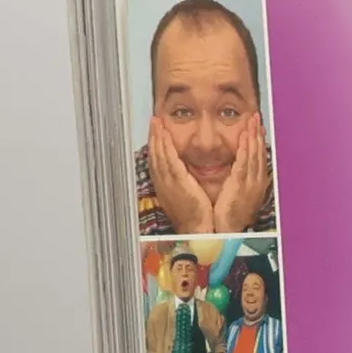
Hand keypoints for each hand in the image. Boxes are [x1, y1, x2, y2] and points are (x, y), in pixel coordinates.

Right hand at [146, 117, 212, 233]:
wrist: (198, 231)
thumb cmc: (196, 218)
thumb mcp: (185, 199)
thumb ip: (182, 185)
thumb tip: (183, 177)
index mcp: (165, 188)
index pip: (158, 163)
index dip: (156, 147)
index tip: (156, 133)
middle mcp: (163, 184)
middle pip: (155, 156)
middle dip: (153, 138)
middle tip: (154, 121)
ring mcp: (167, 182)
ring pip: (158, 154)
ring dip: (157, 137)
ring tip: (156, 122)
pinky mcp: (176, 181)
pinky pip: (168, 158)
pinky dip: (164, 144)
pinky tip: (163, 133)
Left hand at [212, 112, 269, 232]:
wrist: (227, 230)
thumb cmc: (229, 216)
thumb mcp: (237, 195)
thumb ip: (238, 181)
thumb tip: (236, 171)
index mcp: (255, 184)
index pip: (257, 158)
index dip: (257, 142)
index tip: (256, 128)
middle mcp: (256, 181)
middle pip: (259, 153)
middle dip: (258, 134)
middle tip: (256, 117)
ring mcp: (250, 182)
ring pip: (254, 154)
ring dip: (254, 136)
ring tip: (253, 121)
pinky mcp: (241, 184)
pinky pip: (244, 161)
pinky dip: (247, 148)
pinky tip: (246, 135)